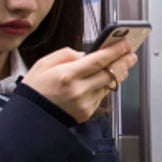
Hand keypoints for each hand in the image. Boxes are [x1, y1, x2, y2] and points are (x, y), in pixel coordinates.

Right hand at [21, 42, 137, 122]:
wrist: (31, 116)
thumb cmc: (35, 89)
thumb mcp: (44, 63)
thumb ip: (67, 54)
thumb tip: (86, 53)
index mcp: (67, 75)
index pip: (98, 60)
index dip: (115, 51)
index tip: (125, 44)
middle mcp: (78, 90)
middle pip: (110, 73)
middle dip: (123, 62)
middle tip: (131, 54)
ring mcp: (84, 103)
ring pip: (109, 85)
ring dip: (118, 74)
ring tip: (123, 64)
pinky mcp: (87, 112)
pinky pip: (102, 96)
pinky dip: (106, 86)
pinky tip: (106, 79)